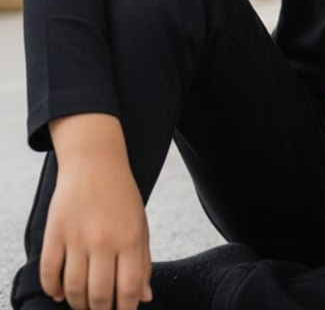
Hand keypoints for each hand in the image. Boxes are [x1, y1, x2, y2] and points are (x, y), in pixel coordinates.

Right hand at [40, 114, 152, 309]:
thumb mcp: (140, 224)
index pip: (128, 290)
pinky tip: (59, 294)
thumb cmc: (121, 194)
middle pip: (99, 296)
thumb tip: (145, 298)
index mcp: (130, 237)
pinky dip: (52, 289)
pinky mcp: (55, 231)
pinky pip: (49, 272)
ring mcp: (77, 236)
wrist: (95, 160)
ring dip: (78, 304)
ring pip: (73, 289)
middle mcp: (104, 239)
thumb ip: (143, 261)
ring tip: (83, 305)